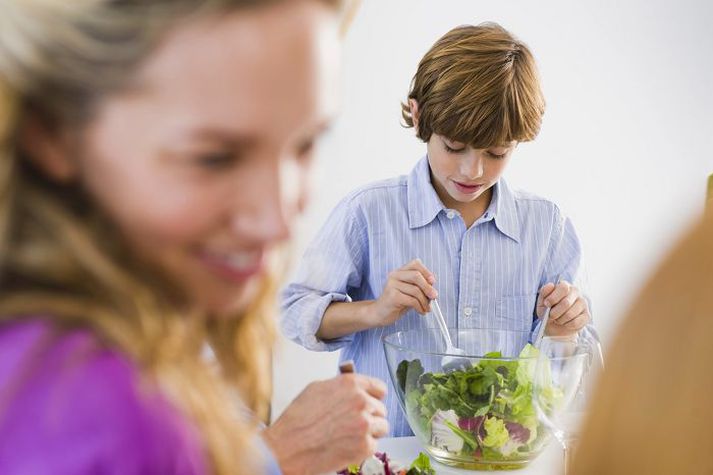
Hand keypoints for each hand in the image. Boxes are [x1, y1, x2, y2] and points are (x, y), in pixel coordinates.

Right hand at [262, 374, 388, 474]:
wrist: (288, 447)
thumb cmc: (297, 421)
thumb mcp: (316, 389)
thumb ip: (340, 386)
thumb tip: (351, 388)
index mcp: (350, 384)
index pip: (379, 388)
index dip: (375, 396)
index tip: (373, 401)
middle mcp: (361, 401)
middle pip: (381, 409)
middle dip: (370, 416)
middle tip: (353, 423)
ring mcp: (364, 423)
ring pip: (382, 427)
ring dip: (370, 432)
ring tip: (350, 435)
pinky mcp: (364, 445)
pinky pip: (374, 445)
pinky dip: (363, 448)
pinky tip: (347, 446)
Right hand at [369, 259, 436, 326]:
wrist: (379, 314)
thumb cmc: (397, 303)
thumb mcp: (410, 292)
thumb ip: (420, 287)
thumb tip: (433, 288)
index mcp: (399, 272)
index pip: (415, 263)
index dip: (426, 271)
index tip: (433, 282)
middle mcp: (394, 275)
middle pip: (416, 275)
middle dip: (428, 287)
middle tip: (434, 297)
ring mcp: (392, 285)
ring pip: (416, 290)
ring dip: (425, 301)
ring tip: (426, 308)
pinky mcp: (392, 296)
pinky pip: (412, 300)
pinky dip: (420, 307)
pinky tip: (421, 311)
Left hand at [536, 280, 590, 336]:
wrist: (554, 325)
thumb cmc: (548, 311)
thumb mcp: (542, 302)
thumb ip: (544, 293)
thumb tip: (550, 285)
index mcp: (564, 286)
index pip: (563, 287)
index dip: (553, 297)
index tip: (547, 304)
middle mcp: (576, 292)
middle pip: (566, 303)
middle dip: (554, 313)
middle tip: (550, 316)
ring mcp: (583, 303)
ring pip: (570, 314)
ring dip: (560, 320)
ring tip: (558, 319)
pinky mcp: (587, 315)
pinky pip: (575, 322)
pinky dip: (566, 325)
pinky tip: (565, 323)